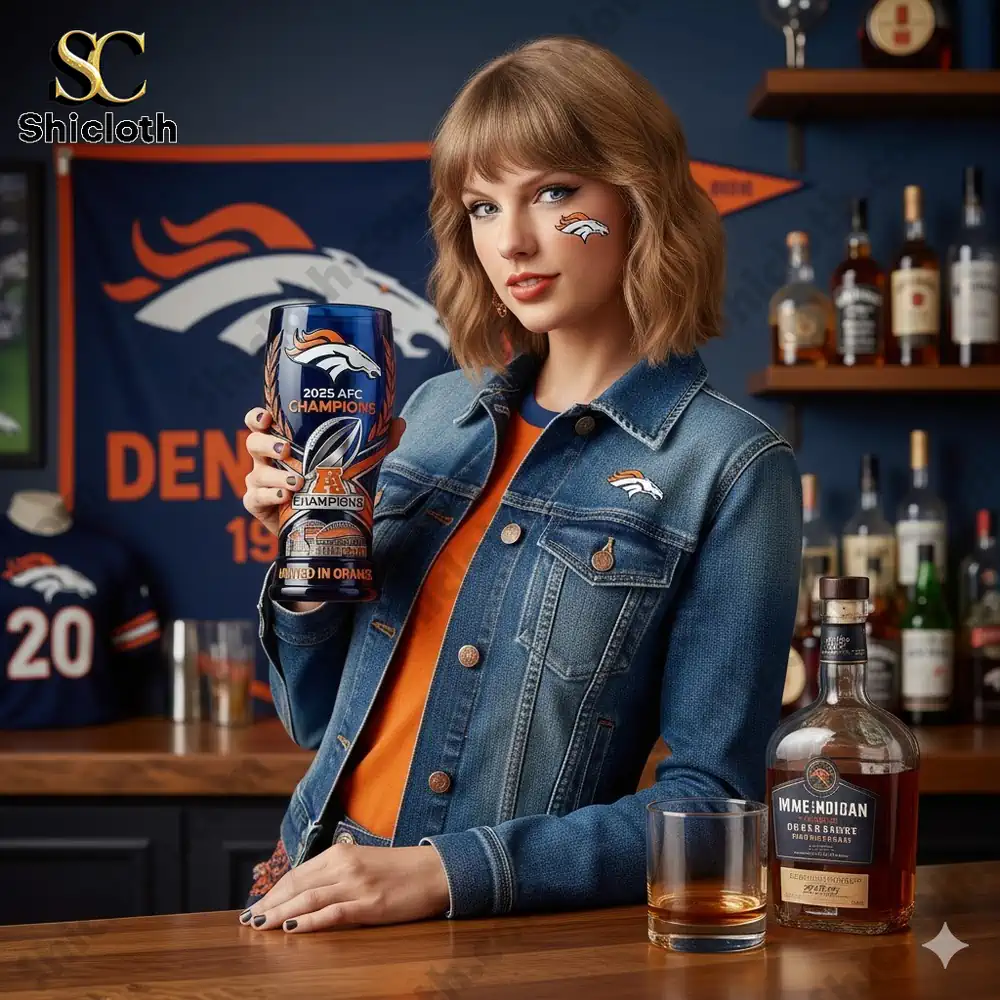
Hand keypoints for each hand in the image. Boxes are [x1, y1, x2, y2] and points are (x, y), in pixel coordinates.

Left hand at [239, 843, 449, 932]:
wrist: (435, 871)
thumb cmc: (399, 870)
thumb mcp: (363, 863)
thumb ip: (336, 873)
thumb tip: (306, 892)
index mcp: (341, 853)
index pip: (297, 874)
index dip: (274, 891)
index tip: (257, 905)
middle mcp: (345, 865)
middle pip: (297, 886)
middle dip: (270, 904)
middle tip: (249, 920)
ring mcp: (357, 885)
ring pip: (308, 899)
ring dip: (281, 913)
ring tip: (261, 926)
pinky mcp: (370, 904)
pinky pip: (332, 914)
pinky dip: (310, 922)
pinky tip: (293, 929)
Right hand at [242, 407, 405, 537]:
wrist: (317, 524)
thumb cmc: (328, 484)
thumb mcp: (353, 463)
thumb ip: (375, 444)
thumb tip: (398, 422)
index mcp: (284, 441)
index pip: (259, 422)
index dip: (258, 417)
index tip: (268, 417)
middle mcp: (267, 459)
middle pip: (253, 442)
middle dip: (266, 443)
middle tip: (286, 449)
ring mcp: (260, 482)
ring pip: (256, 473)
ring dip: (275, 474)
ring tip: (298, 480)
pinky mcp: (259, 506)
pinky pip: (255, 498)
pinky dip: (270, 496)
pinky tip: (285, 497)